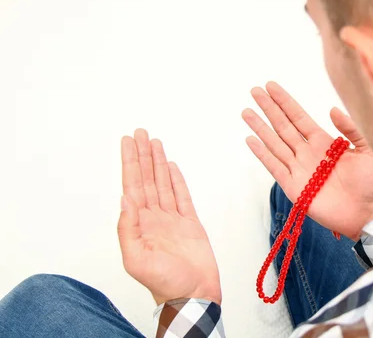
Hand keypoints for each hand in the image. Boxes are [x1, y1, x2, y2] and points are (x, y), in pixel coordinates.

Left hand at [118, 129, 220, 305]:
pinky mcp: (190, 223)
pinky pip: (182, 196)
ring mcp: (172, 219)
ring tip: (154, 143)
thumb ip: (127, 229)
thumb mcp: (137, 260)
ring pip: (163, 183)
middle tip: (140, 133)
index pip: (132, 185)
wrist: (194, 294)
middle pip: (147, 179)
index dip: (130, 162)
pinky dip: (177, 180)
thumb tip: (123, 199)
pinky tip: (172, 167)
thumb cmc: (165, 283)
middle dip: (143, 155)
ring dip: (158, 163)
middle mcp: (154, 217)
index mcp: (140, 224)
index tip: (128, 142)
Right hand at [242, 82, 372, 239]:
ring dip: (260, 128)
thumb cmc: (369, 184)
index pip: (299, 117)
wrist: (366, 213)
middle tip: (255, 91)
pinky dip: (262, 153)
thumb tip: (332, 109)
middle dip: (269, 109)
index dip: (285, 102)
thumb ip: (352, 129)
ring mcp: (298, 169)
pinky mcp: (293, 187)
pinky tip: (251, 140)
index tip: (271, 87)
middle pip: (283, 126)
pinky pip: (274, 167)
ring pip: (275, 143)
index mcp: (324, 142)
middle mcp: (307, 153)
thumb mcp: (368, 150)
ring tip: (247, 112)